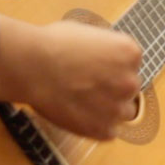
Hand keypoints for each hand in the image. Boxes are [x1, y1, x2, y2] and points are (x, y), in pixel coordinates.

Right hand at [0, 16, 141, 140]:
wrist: (33, 67)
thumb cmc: (54, 44)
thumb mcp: (88, 33)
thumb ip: (104, 49)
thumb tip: (102, 57)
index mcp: (130, 54)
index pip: (130, 64)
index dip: (112, 66)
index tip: (96, 67)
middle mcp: (131, 81)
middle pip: (128, 88)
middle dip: (112, 87)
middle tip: (88, 85)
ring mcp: (118, 108)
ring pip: (121, 111)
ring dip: (107, 108)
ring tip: (82, 102)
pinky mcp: (103, 130)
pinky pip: (107, 130)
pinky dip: (95, 125)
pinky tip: (77, 113)